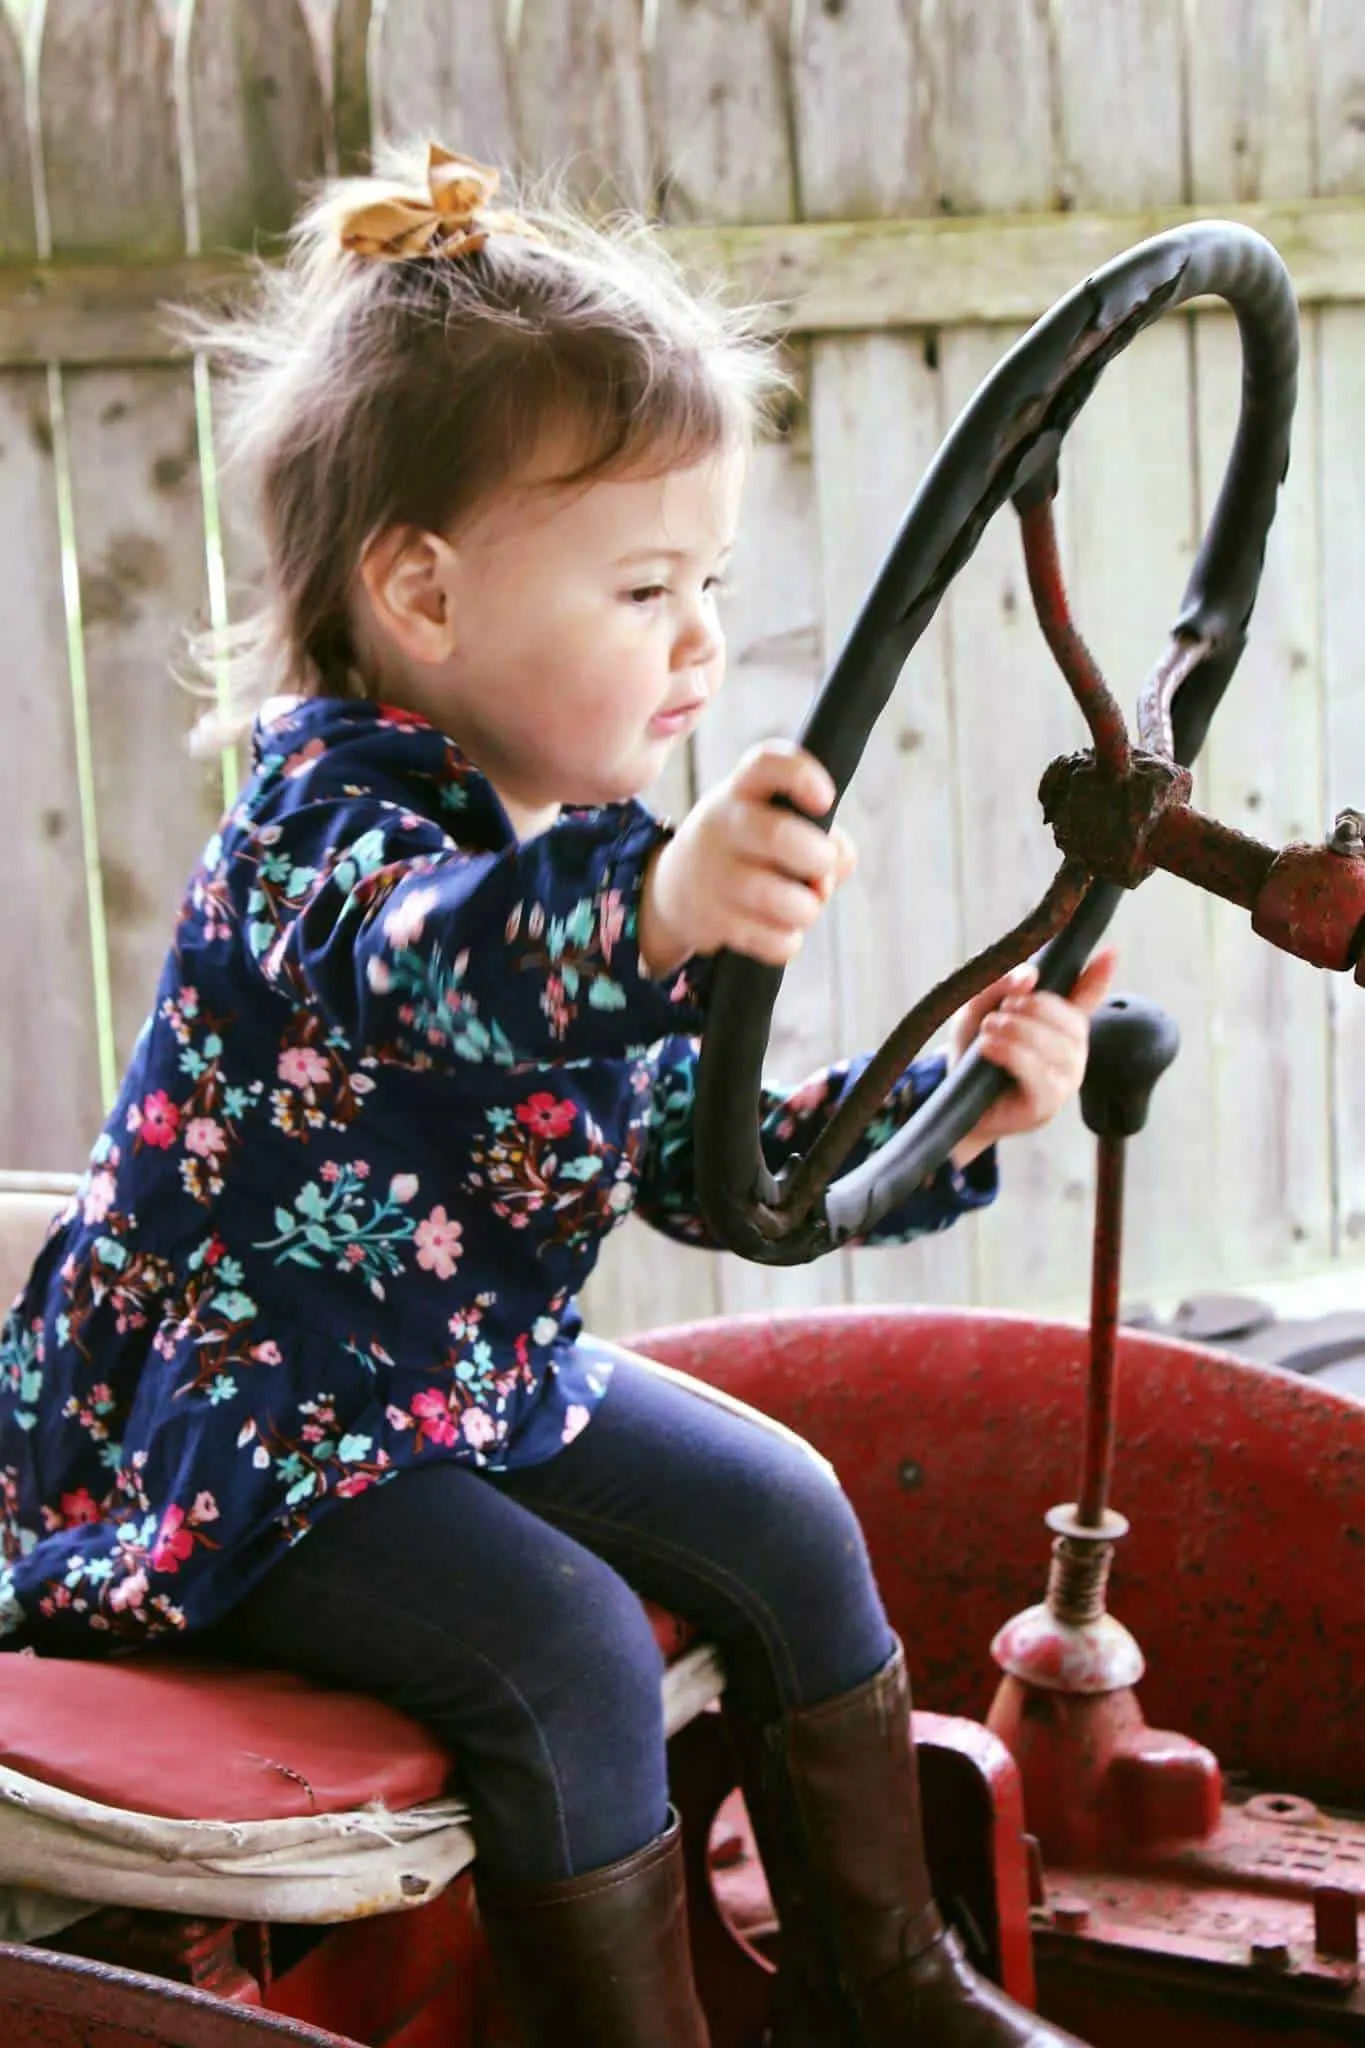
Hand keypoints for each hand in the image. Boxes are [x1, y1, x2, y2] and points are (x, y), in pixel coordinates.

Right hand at [639, 742, 857, 976]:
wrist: (674, 887)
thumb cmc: (748, 848)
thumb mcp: (774, 821)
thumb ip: (822, 834)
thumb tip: (837, 865)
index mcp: (743, 790)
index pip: (766, 764)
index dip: (800, 776)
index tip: (826, 798)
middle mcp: (722, 825)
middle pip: (776, 836)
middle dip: (817, 857)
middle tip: (822, 866)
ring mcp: (713, 874)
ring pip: (777, 898)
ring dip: (806, 908)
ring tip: (803, 906)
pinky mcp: (711, 920)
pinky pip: (770, 939)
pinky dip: (787, 940)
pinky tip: (780, 930)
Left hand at [946, 947, 1118, 1168]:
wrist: (955, 1101)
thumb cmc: (973, 1053)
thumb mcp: (977, 1011)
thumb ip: (999, 987)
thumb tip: (1030, 975)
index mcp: (1058, 1022)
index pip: (1087, 995)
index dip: (1100, 975)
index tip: (1112, 950)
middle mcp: (1070, 1049)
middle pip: (1069, 1019)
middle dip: (1035, 1007)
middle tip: (1001, 1010)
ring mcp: (1065, 1078)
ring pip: (1057, 1046)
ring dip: (1019, 1030)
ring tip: (990, 1029)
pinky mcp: (1048, 1103)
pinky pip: (1041, 1074)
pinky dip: (1014, 1055)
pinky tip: (991, 1048)